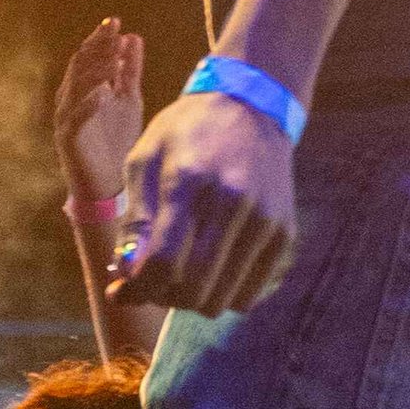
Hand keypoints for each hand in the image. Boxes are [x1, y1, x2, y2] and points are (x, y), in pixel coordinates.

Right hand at [56, 19, 145, 206]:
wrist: (107, 182)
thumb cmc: (116, 139)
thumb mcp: (129, 99)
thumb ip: (130, 70)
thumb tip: (132, 37)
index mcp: (82, 87)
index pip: (87, 56)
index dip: (100, 39)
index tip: (116, 21)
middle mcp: (69, 99)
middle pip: (79, 67)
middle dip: (96, 49)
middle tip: (113, 33)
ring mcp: (65, 119)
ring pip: (75, 89)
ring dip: (95, 73)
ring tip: (114, 61)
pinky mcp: (67, 140)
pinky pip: (75, 119)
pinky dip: (88, 105)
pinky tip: (102, 94)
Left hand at [114, 89, 292, 317]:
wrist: (251, 107)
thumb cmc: (186, 134)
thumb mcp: (144, 159)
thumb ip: (133, 221)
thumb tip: (125, 278)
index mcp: (189, 179)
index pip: (164, 261)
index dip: (139, 288)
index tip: (125, 288)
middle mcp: (233, 201)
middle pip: (193, 287)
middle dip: (162, 297)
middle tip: (152, 283)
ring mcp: (265, 219)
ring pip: (222, 300)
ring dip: (193, 301)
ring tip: (181, 276)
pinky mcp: (284, 233)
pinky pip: (250, 295)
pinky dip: (225, 296)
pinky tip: (212, 273)